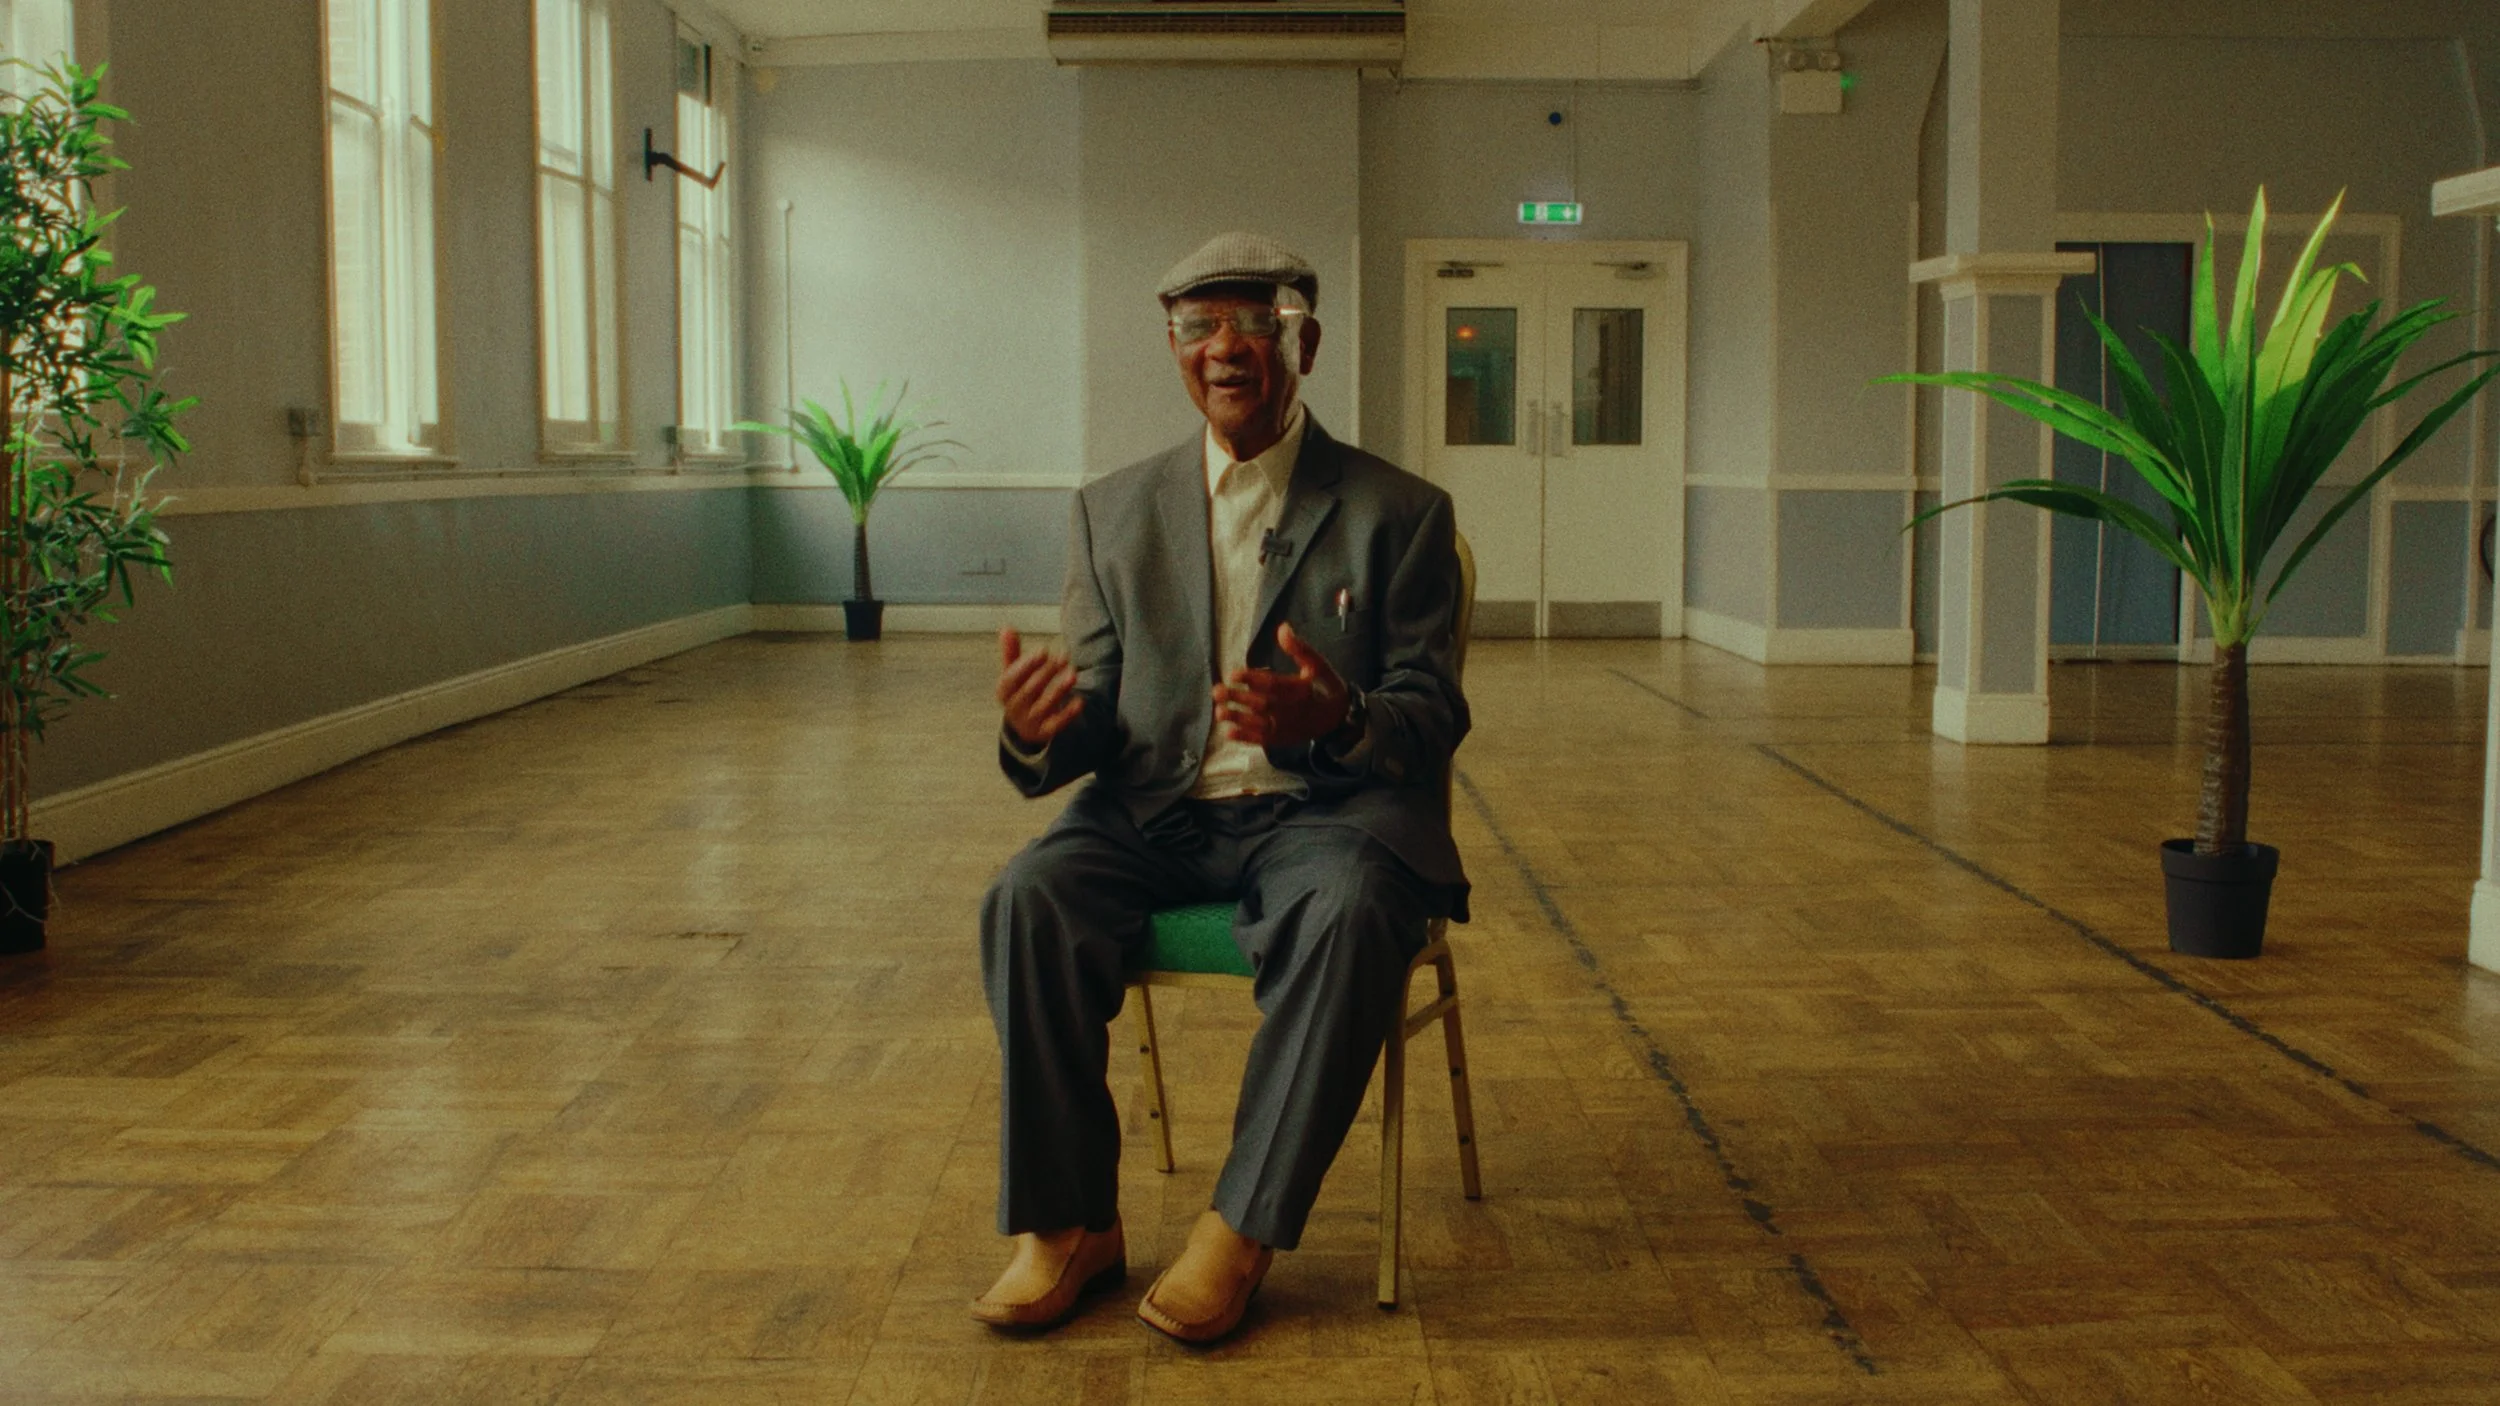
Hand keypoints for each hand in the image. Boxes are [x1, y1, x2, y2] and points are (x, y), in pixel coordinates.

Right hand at [999, 628, 1081, 746]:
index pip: (1012, 678)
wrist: (1024, 729)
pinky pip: (1056, 724)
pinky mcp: (1045, 732)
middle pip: (1030, 690)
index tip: (1044, 650)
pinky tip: (1080, 701)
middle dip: (1047, 672)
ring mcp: (1029, 722)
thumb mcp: (1013, 675)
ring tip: (1074, 674)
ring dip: (1059, 689)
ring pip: (1044, 705)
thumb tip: (1007, 627)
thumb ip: (1011, 653)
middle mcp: (1014, 708)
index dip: (1027, 664)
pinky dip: (1068, 713)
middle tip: (1064, 656)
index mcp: (1004, 692)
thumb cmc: (1020, 693)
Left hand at [1214, 622, 1348, 750]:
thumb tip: (1282, 628)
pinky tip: (1229, 733)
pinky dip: (1246, 738)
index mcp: (1300, 689)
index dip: (1252, 679)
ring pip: (1259, 723)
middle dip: (1238, 698)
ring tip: (1219, 712)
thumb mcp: (1317, 665)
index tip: (1233, 674)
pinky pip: (1263, 739)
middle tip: (1216, 691)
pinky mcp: (1283, 739)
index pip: (1273, 684)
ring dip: (1238, 718)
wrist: (1340, 719)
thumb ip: (1299, 648)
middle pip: (1261, 704)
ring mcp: (1287, 726)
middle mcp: (1292, 709)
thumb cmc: (1325, 686)